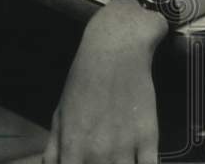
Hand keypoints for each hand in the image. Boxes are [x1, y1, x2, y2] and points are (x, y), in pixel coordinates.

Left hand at [43, 0, 164, 163]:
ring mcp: (124, 149)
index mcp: (72, 146)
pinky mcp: (149, 141)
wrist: (115, 52)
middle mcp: (97, 152)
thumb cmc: (83, 81)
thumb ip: (55, 146)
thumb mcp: (61, 112)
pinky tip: (138, 161)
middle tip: (99, 159)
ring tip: (116, 159)